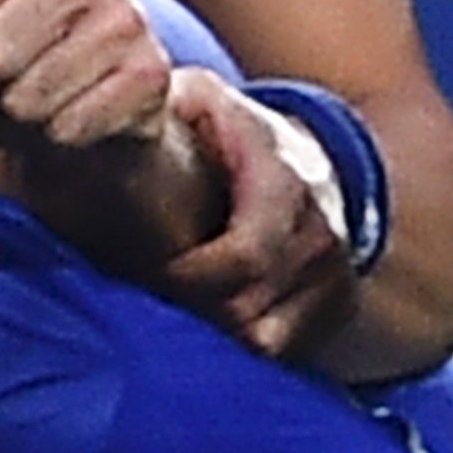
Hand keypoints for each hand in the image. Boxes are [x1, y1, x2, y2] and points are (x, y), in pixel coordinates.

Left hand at [157, 71, 361, 363]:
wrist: (320, 162)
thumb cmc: (238, 134)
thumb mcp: (204, 99)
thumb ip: (165, 101)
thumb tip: (114, 108)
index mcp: (284, 182)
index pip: (244, 256)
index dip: (189, 277)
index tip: (148, 271)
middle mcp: (318, 236)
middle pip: (248, 310)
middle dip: (190, 310)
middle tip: (148, 296)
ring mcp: (334, 277)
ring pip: (265, 342)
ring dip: (213, 334)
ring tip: (176, 310)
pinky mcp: (337, 308)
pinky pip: (284, 353)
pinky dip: (241, 346)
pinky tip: (211, 321)